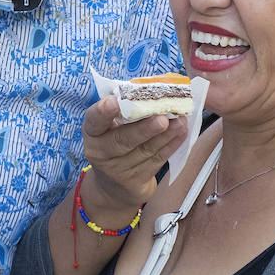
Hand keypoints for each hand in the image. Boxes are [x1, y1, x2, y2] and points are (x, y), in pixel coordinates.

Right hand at [80, 95, 188, 212]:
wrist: (114, 185)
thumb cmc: (114, 142)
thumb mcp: (111, 126)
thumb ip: (126, 110)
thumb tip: (153, 89)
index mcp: (92, 132)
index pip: (93, 121)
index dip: (102, 112)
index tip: (113, 101)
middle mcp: (101, 152)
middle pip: (122, 140)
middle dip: (143, 129)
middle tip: (161, 118)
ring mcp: (118, 170)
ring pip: (145, 151)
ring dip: (165, 135)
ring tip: (179, 122)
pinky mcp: (136, 182)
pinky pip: (157, 160)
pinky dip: (171, 145)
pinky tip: (181, 132)